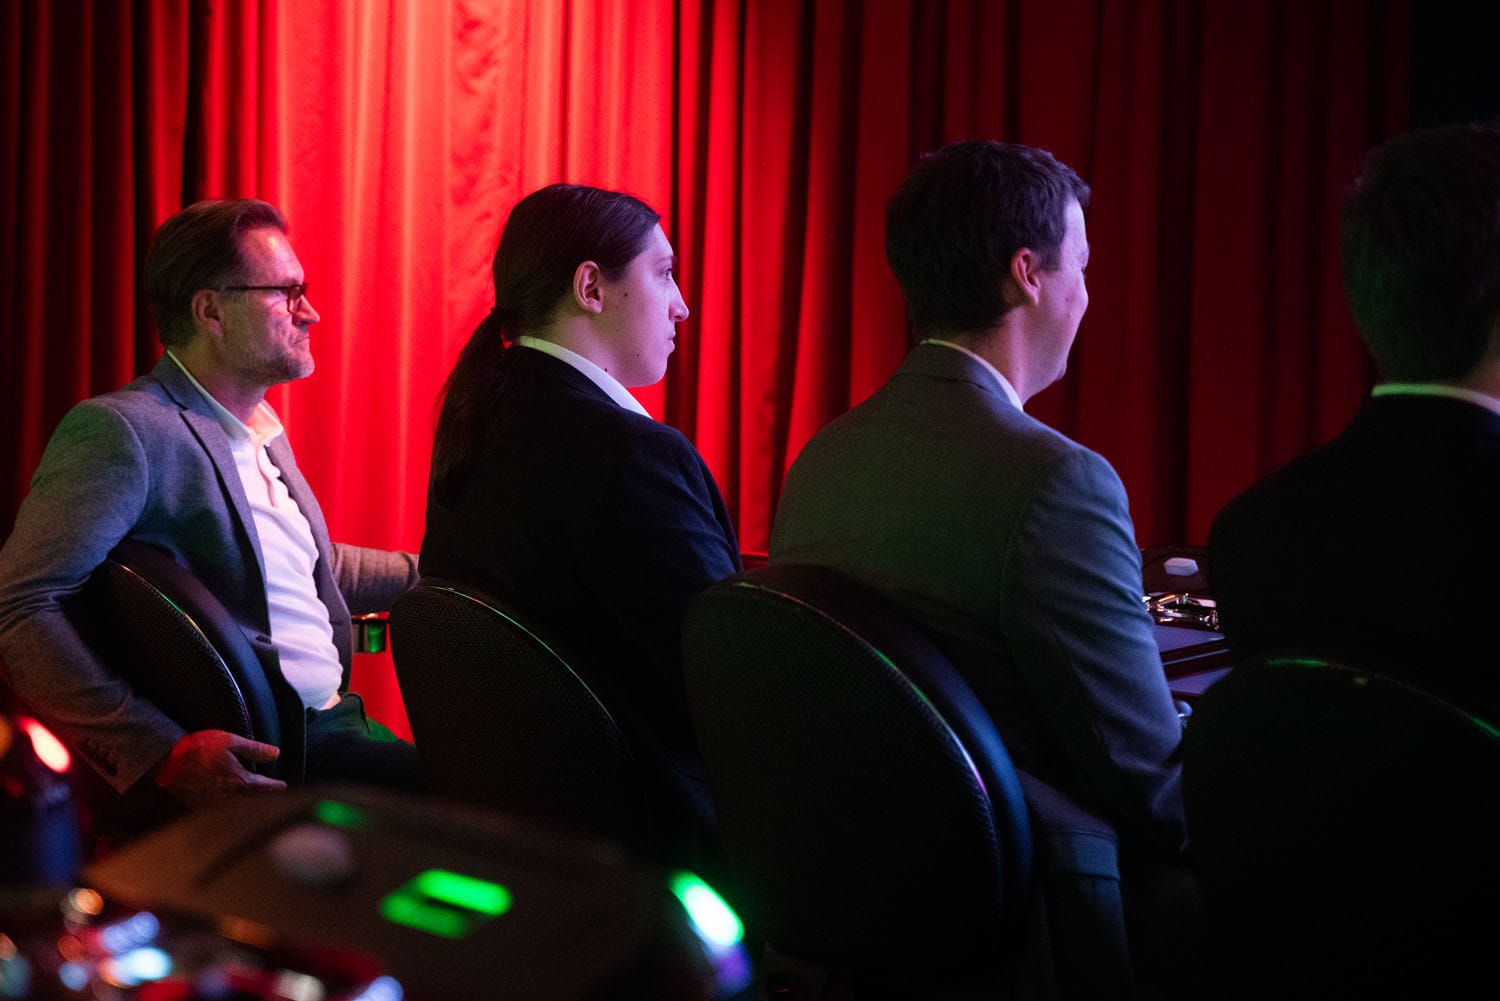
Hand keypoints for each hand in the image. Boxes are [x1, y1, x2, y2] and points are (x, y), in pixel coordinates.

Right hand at [153, 730, 286, 806]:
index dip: (277, 787)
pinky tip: (233, 808)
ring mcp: (214, 807)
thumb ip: (255, 749)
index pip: (266, 788)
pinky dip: (231, 812)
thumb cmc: (199, 748)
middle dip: (266, 800)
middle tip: (275, 797)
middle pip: (254, 804)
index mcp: (240, 783)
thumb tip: (276, 753)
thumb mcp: (230, 742)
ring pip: (239, 811)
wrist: (167, 761)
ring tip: (257, 803)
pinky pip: (221, 814)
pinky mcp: (199, 809)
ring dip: (250, 808)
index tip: (284, 786)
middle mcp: (229, 799)